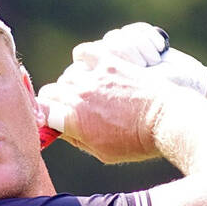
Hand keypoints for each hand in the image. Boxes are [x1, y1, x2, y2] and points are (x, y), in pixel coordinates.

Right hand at [36, 41, 177, 163]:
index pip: (41, 110)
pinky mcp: (109, 62)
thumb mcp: (102, 152)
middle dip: (58, 100)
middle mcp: (78, 96)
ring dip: (73, 82)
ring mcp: (93, 77)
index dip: (46, 115)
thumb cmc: (136, 142)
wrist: (165, 120)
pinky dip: (84, 59)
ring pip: (67, 74)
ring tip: (87, 91)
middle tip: (73, 108)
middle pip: (51, 91)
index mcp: (73, 120)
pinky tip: (92, 68)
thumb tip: (61, 129)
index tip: (54, 118)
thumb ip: (77, 139)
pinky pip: (84, 52)